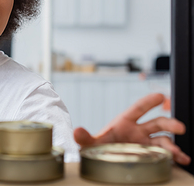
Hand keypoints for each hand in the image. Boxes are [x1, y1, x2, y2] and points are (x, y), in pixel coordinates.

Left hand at [73, 93, 190, 164]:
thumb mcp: (92, 144)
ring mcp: (146, 143)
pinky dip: (175, 156)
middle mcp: (138, 131)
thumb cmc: (99, 148)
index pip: (138, 109)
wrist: (103, 161)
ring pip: (163, 139)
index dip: (148, 102)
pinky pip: (165, 154)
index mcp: (125, 122)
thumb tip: (76, 132)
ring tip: (179, 153)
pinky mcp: (150, 155)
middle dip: (169, 123)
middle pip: (157, 123)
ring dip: (173, 145)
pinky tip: (182, 160)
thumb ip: (85, 138)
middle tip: (179, 127)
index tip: (160, 96)